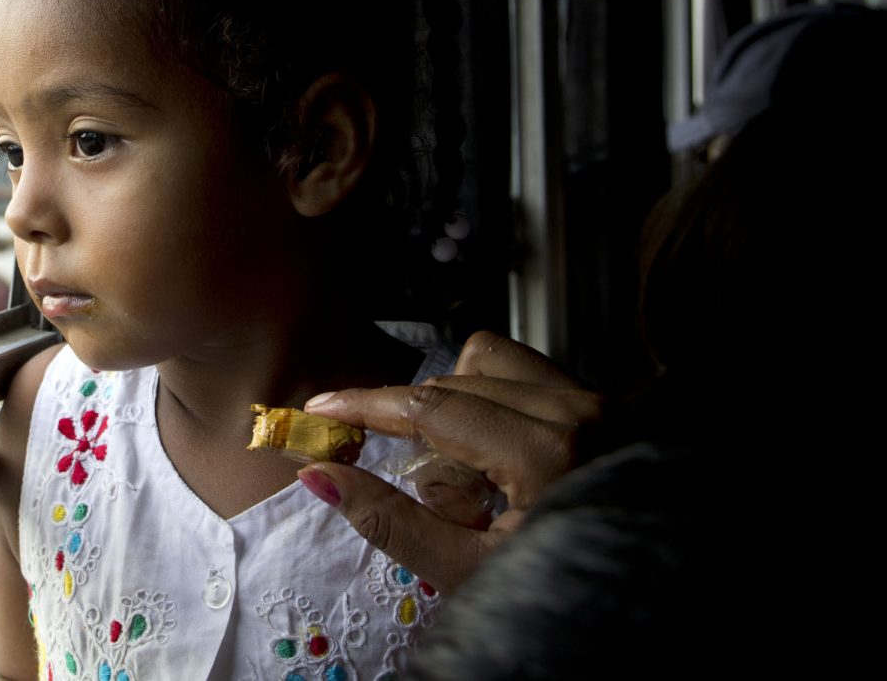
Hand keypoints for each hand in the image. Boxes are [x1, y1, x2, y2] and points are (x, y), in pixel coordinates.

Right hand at [295, 331, 602, 592]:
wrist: (648, 604)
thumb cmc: (562, 594)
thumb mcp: (467, 571)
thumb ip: (389, 520)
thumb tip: (320, 474)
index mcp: (547, 450)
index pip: (429, 407)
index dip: (365, 405)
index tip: (321, 409)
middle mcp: (578, 408)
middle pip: (451, 385)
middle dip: (424, 439)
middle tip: (440, 503)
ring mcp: (597, 400)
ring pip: (485, 364)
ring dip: (461, 412)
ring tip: (483, 484)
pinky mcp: (604, 401)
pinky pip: (524, 371)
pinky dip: (496, 403)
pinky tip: (508, 461)